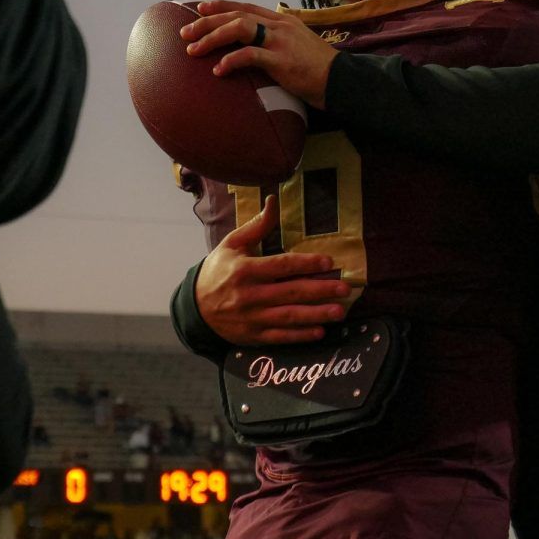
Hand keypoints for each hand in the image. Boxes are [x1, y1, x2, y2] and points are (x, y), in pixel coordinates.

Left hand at [180, 0, 337, 107]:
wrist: (343, 81)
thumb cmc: (320, 69)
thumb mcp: (299, 46)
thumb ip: (279, 41)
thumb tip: (258, 47)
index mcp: (283, 21)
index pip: (246, 7)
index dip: (221, 6)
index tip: (200, 8)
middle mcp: (280, 26)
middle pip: (236, 15)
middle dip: (206, 23)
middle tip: (186, 34)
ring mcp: (281, 41)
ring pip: (238, 28)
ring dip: (212, 38)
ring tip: (193, 50)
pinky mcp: (281, 61)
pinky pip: (249, 55)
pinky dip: (230, 61)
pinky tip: (218, 69)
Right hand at [195, 195, 350, 344]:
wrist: (193, 307)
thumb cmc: (218, 270)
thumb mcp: (232, 244)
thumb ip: (257, 226)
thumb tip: (273, 202)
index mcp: (245, 270)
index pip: (281, 266)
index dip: (306, 264)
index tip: (328, 263)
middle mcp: (249, 295)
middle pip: (290, 292)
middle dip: (320, 290)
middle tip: (345, 289)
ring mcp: (251, 317)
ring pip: (289, 316)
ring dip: (316, 314)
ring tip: (339, 311)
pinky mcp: (252, 336)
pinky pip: (280, 336)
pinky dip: (300, 335)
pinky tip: (319, 331)